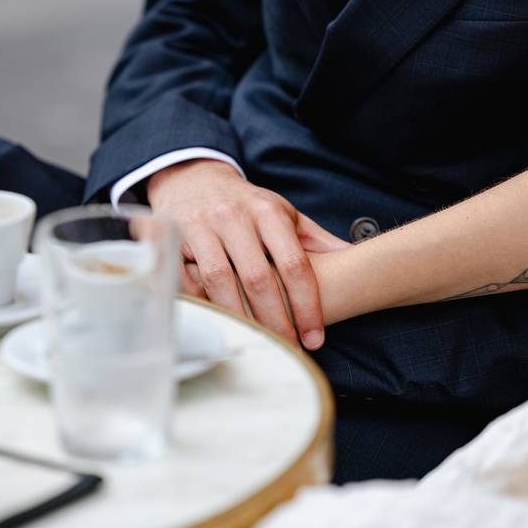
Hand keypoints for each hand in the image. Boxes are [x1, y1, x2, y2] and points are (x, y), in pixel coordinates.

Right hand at [146, 159, 348, 348]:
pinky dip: (204, 307)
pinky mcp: (172, 241)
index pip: (294, 263)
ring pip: (221, 283)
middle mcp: (233, 217)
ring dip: (241, 318)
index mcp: (267, 211)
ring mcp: (199, 228)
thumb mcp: (283, 213)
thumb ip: (316, 240)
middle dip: (276, 320)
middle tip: (289, 348)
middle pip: (258, 278)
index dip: (307, 304)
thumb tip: (355, 259)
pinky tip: (222, 326)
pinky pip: (186, 281)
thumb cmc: (245, 205)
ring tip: (258, 343)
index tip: (315, 336)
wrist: (192, 180)